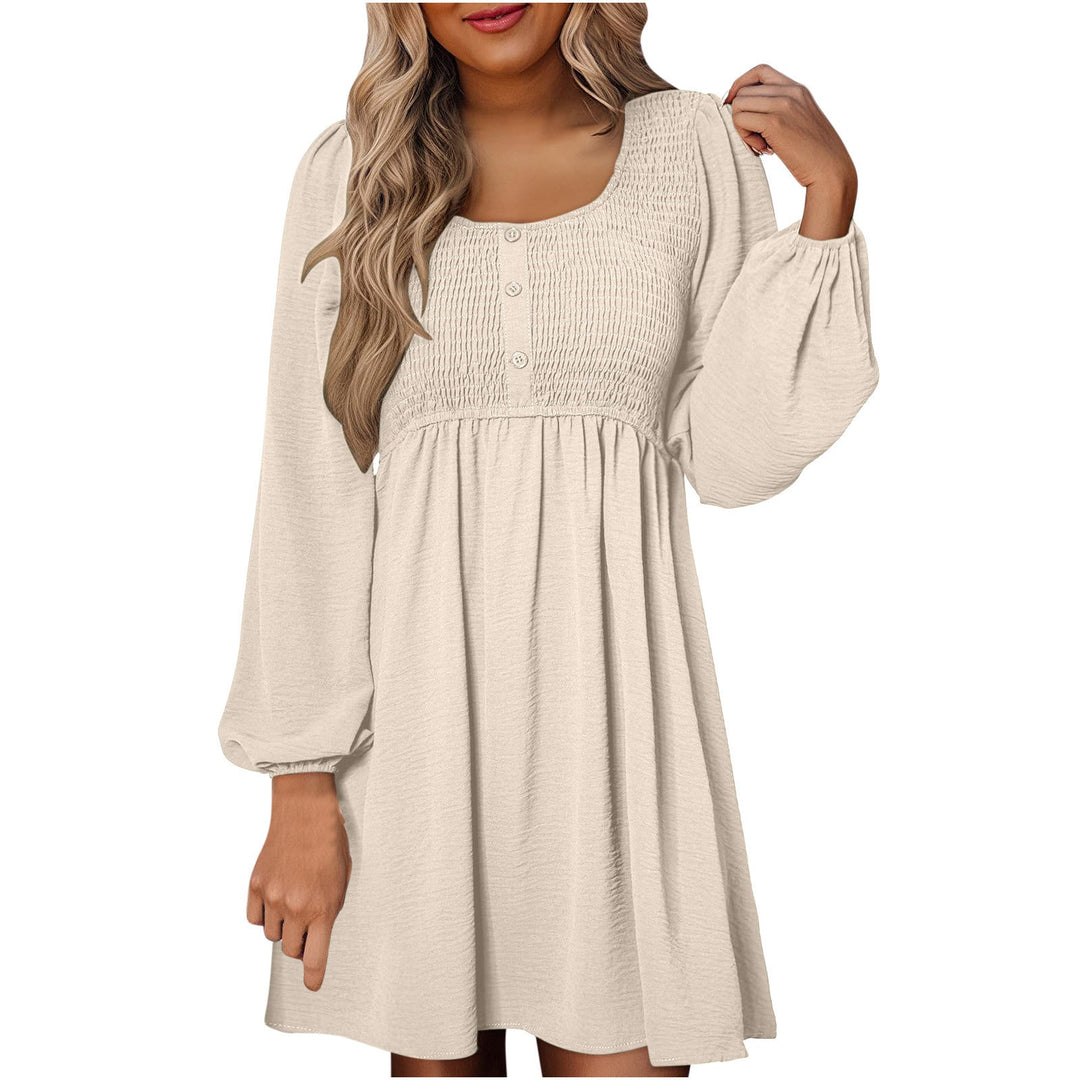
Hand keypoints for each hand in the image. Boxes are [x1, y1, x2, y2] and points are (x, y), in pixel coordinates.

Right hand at [246, 772, 351, 990]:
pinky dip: (264, 914)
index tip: (312, 985)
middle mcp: (296, 907)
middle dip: (300, 942)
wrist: (305, 813)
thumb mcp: (342, 880)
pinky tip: (275, 897)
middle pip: (291, 949)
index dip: (313, 976)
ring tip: (293, 900)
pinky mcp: (256, 885)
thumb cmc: (330, 843)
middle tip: (307, 923)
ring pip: (272, 934)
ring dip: (282, 926)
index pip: (315, 957)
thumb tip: (315, 935)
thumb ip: (328, 910)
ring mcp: (273, 897)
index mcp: (323, 907)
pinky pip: (255, 918)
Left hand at [724, 63, 857, 239]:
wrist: (831, 169)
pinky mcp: (774, 122)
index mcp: (798, 89)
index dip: (741, 84)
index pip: (760, 71)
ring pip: (738, 104)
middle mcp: (790, 91)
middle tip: (756, 138)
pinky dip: (745, 137)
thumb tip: (749, 112)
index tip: (734, 103)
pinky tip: (763, 150)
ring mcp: (783, 105)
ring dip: (742, 128)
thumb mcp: (801, 122)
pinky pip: (741, 121)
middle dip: (742, 115)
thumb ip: (781, 110)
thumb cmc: (815, 154)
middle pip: (744, 90)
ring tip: (760, 145)